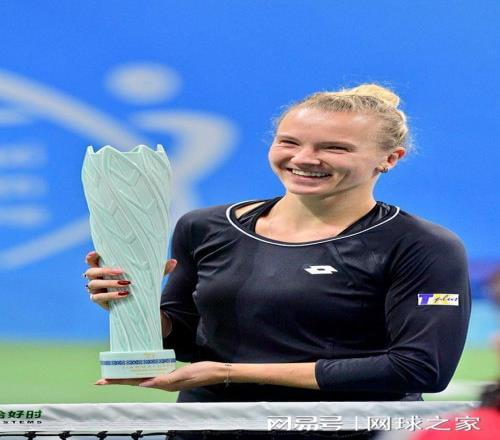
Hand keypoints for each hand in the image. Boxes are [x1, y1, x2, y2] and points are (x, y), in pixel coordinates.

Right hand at [83, 251, 176, 309]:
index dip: (91, 257)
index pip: (91, 260)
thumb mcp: (149, 275)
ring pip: (93, 285)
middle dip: (104, 270)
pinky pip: (98, 298)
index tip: (97, 253)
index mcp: (104, 266)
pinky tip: (123, 294)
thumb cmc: (140, 283)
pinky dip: (110, 296)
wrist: (137, 303)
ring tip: (126, 283)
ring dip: (109, 283)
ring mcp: (96, 290)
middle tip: (121, 271)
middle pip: (91, 272)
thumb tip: (174, 261)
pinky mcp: (99, 301)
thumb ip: (159, 268)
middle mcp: (96, 278)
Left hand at [95, 361, 225, 390]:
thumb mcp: (184, 374)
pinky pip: (151, 373)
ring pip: (141, 377)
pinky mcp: (170, 373)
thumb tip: (144, 384)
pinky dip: (141, 372)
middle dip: (118, 380)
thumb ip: (165, 379)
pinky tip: (137, 369)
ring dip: (127, 377)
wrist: (216, 371)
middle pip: (135, 381)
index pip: (136, 382)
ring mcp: (166, 379)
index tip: (104, 381)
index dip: (120, 381)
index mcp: (163, 383)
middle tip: (101, 380)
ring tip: (114, 375)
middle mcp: (162, 382)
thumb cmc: (202, 372)